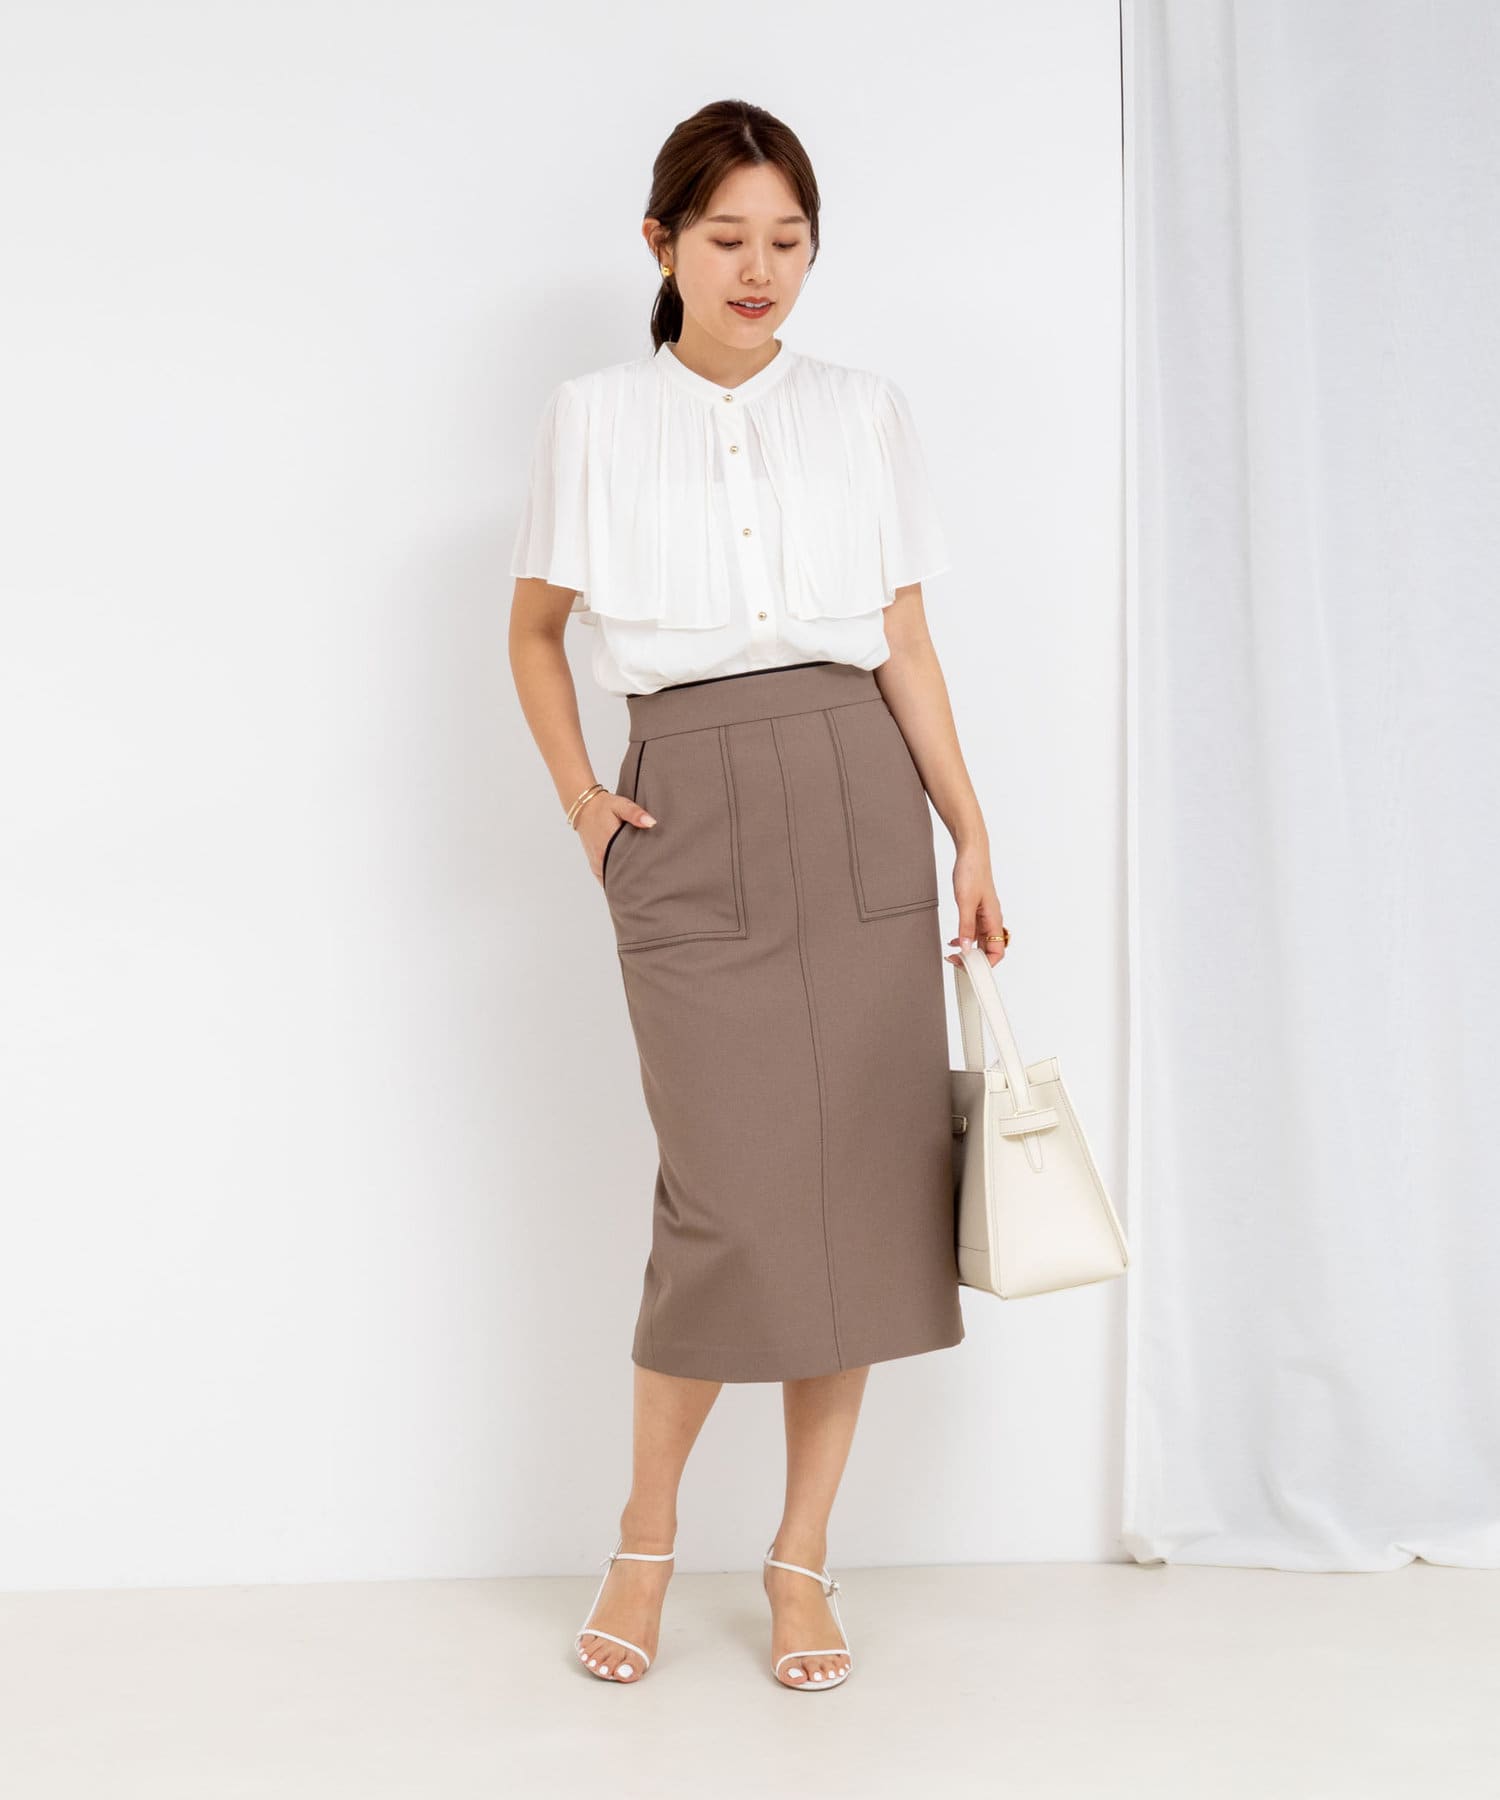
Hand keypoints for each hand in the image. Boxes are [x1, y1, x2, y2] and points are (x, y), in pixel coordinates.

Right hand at [578, 789, 655, 885]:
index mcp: (609, 845)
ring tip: (642, 883)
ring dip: (626, 882)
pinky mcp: (594, 866)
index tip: (655, 873)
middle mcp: (601, 858)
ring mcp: (597, 864)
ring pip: (613, 881)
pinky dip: (616, 882)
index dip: (642, 871)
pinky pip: (605, 881)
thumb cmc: (604, 806)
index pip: (629, 866)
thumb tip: (651, 822)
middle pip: (622, 876)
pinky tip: (628, 883)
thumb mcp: (621, 805)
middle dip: (636, 879)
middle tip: (653, 880)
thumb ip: (636, 814)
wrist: (584, 808)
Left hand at [946, 844, 1006, 967]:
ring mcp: (985, 916)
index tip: (969, 969)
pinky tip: (955, 940)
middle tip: (956, 961)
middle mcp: (992, 920)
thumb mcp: (965, 901)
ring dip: (968, 950)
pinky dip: (965, 938)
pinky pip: (974, 931)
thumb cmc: (972, 872)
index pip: (996, 952)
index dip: (985, 964)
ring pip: (980, 942)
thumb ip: (966, 927)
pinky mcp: (977, 910)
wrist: (971, 853)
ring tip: (953, 954)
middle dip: (973, 960)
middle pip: (988, 950)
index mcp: (994, 919)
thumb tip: (967, 948)